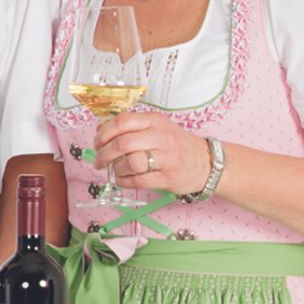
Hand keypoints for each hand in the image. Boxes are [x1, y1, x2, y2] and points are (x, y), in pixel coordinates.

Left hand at [91, 112, 214, 196]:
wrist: (206, 162)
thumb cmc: (176, 145)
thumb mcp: (157, 127)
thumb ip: (132, 127)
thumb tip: (100, 131)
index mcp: (155, 122)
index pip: (122, 122)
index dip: (103, 133)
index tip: (97, 142)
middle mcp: (161, 137)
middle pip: (122, 144)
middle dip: (103, 154)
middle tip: (99, 161)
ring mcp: (166, 158)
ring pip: (130, 163)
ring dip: (115, 168)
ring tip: (115, 170)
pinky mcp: (167, 178)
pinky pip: (137, 181)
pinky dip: (123, 181)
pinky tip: (122, 180)